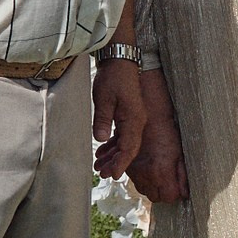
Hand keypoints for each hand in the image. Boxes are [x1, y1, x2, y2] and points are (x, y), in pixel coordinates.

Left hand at [93, 56, 146, 177]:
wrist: (120, 62)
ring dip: (114, 155)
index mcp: (133, 119)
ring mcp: (134, 118)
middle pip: (129, 148)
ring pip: (126, 143)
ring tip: (100, 166)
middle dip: (117, 163)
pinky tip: (103, 151)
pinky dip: (114, 145)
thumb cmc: (113, 78)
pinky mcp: (128, 115)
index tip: (113, 175)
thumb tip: (100, 140)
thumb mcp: (104, 99)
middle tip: (103, 174)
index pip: (129, 147)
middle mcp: (137, 121)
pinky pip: (123, 135)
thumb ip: (103, 120)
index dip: (121, 163)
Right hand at [127, 105, 186, 203]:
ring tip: (161, 177)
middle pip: (157, 197)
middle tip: (172, 184)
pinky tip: (151, 172)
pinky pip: (137, 182)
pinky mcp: (128, 168)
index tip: (180, 189)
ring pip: (145, 191)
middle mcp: (146, 176)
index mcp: (160, 173)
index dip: (176, 195)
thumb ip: (182, 175)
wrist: (147, 118)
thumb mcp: (180, 154)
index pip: (169, 197)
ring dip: (154, 188)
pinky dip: (145, 181)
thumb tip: (186, 192)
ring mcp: (135, 173)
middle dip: (165, 193)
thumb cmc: (167, 134)